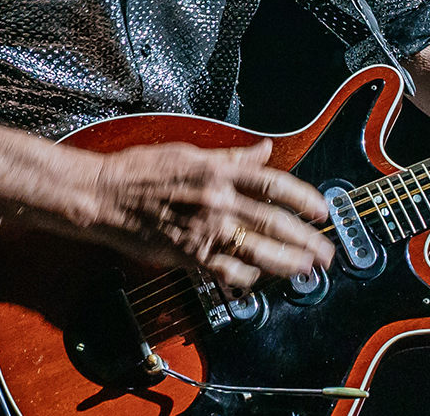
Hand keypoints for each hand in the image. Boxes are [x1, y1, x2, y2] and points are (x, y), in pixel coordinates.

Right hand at [81, 139, 334, 288]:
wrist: (103, 195)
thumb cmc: (141, 171)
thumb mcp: (189, 152)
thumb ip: (232, 156)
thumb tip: (264, 150)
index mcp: (218, 171)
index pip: (274, 184)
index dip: (303, 198)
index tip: (321, 209)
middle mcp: (217, 200)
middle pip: (274, 222)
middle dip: (306, 239)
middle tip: (326, 250)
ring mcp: (204, 230)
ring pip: (257, 250)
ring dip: (287, 262)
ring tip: (307, 268)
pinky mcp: (189, 254)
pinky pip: (227, 271)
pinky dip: (247, 276)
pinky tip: (260, 278)